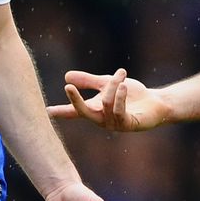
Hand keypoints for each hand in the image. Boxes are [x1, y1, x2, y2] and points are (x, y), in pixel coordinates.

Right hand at [49, 68, 169, 131]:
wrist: (154, 103)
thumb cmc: (131, 95)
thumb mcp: (107, 84)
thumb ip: (88, 81)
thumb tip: (66, 76)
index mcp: (95, 110)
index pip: (73, 112)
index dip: (60, 111)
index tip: (45, 111)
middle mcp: (101, 119)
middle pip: (83, 112)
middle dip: (75, 101)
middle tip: (68, 87)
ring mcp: (114, 124)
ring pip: (105, 104)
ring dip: (113, 86)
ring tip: (121, 75)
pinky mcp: (128, 125)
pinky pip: (119, 111)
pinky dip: (120, 96)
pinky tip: (124, 86)